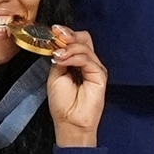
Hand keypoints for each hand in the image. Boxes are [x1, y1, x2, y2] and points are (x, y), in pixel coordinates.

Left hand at [41, 26, 106, 145]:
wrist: (70, 123)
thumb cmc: (62, 104)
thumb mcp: (55, 75)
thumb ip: (59, 58)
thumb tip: (58, 44)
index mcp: (77, 62)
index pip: (75, 41)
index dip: (65, 34)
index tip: (53, 31)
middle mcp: (88, 63)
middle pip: (84, 38)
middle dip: (69, 35)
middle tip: (57, 37)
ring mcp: (95, 68)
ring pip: (84, 46)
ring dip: (68, 48)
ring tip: (57, 57)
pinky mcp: (100, 75)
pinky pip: (88, 59)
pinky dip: (74, 57)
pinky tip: (63, 61)